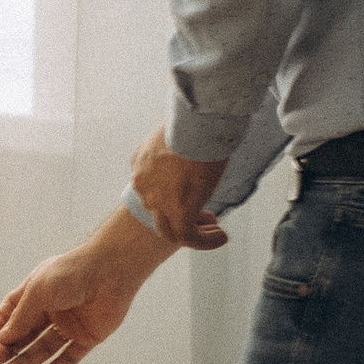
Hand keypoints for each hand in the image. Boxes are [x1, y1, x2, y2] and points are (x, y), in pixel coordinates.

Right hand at [0, 205, 173, 363]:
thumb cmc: (70, 274)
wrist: (111, 272)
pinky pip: (69, 357)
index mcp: (37, 291)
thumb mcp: (37, 292)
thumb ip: (21, 317)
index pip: (13, 310)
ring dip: (27, 361)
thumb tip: (2, 338)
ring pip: (44, 348)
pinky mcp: (88, 337)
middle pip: (27, 333)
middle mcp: (52, 309)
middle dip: (11, 346)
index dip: (1, 323)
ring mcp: (70, 324)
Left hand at [129, 127, 230, 250]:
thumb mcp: (180, 135)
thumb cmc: (193, 122)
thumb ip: (181, 149)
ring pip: (170, 229)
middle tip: (206, 218)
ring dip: (194, 233)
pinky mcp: (177, 210)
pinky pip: (188, 236)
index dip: (172, 198)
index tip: (193, 197)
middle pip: (159, 211)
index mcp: (142, 163)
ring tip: (216, 232)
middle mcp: (144, 183)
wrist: (196, 124)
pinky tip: (221, 237)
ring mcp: (157, 199)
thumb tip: (197, 150)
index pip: (154, 189)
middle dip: (182, 217)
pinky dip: (204, 241)